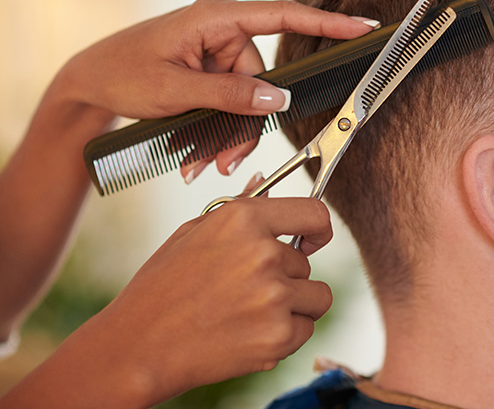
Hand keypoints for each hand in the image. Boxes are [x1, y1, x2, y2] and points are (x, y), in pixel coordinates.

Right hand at [0, 195, 334, 407]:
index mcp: (243, 219)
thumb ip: (237, 208)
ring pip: (315, 297)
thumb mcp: (193, 233)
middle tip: (242, 293)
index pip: (315, 213)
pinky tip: (247, 334)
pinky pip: (305, 330)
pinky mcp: (278, 336)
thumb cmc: (161, 289)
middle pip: (307, 264)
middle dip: (284, 278)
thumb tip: (263, 180)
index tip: (313, 241)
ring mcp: (273, 296)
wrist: (138, 348)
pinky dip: (284, 336)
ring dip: (293, 306)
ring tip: (248, 314)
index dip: (319, 229)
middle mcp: (264, 252)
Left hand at [56, 0, 376, 178]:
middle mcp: (223, 30)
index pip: (284, 16)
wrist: (90, 86)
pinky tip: (196, 155)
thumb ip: (231, 94)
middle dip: (245, 125)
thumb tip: (280, 99)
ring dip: (227, 136)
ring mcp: (217, 52)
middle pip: (262, 81)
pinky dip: (216, 132)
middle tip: (223, 161)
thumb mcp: (177, 90)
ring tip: (200, 164)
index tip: (363, 27)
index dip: (327, 23)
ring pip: (247, 100)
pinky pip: (230, 104)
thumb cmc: (123, 74)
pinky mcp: (211, 71)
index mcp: (217, 18)